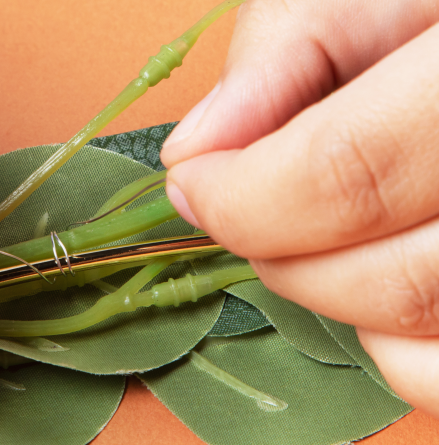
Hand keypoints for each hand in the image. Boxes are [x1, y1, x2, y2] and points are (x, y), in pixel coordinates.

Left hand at [161, 0, 438, 413]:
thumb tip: (192, 152)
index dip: (245, 198)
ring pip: (428, 338)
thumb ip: (283, 57)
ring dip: (336, 300)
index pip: (352, 174)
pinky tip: (379, 275)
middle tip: (245, 205)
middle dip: (281, 253)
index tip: (196, 185)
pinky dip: (398, 350)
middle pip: (394, 280)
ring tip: (318, 229)